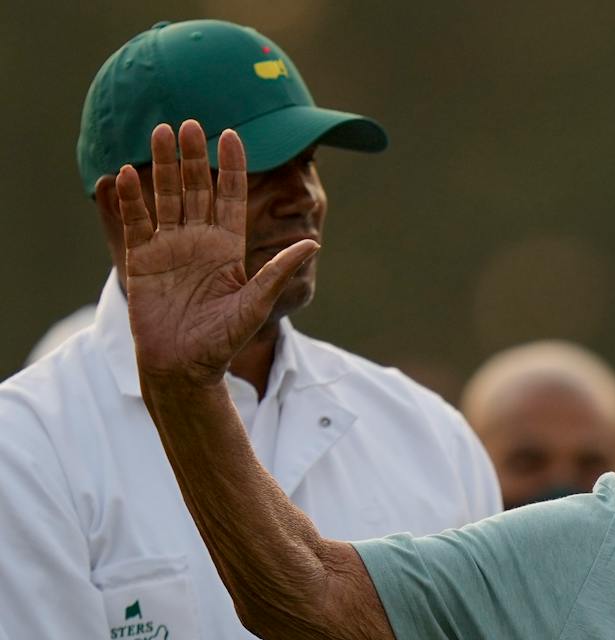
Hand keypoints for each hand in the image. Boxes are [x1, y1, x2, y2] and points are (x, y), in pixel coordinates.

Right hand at [114, 121, 318, 390]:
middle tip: (190, 122)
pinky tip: (129, 173)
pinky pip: (137, 223)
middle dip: (193, 157)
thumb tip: (313, 242)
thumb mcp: (255, 304)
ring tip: (161, 132)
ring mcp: (168, 249)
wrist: (183, 368)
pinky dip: (133, 200)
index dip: (231, 167)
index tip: (231, 133)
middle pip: (195, 190)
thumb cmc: (222, 342)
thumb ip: (278, 272)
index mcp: (227, 249)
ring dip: (162, 166)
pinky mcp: (142, 261)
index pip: (231, 198)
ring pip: (165, 198)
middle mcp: (198, 243)